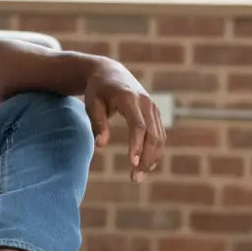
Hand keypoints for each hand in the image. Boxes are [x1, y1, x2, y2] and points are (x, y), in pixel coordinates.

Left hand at [84, 59, 165, 181]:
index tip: (132, 163)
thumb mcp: (92, 104)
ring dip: (151, 158)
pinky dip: (155, 151)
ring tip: (138, 177)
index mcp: (129, 98)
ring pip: (159, 137)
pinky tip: (146, 166)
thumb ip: (97, 123)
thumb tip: (101, 145)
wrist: (111, 72)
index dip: (137, 145)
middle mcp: (145, 102)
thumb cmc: (98, 90)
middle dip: (146, 158)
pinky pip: (159, 135)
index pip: (138, 125)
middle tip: (135, 178)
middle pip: (152, 135)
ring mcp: (153, 108)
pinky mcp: (155, 113)